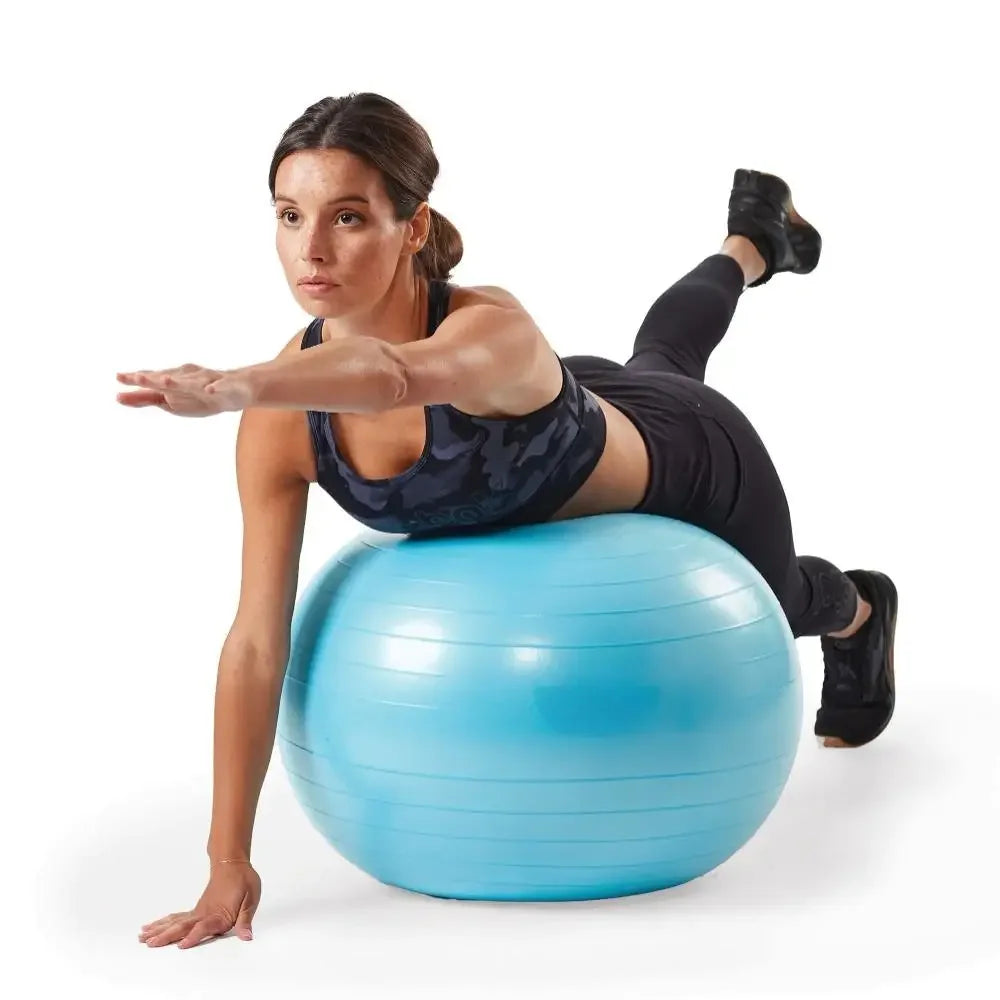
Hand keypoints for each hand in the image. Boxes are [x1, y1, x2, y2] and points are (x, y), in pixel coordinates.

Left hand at [116, 363, 256, 416]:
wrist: (240, 388)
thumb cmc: (202, 395)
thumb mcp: (171, 400)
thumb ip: (145, 398)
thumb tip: (117, 397)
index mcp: (176, 382)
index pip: (154, 380)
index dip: (138, 379)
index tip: (118, 377)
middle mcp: (189, 378)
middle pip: (169, 378)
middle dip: (154, 379)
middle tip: (137, 378)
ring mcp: (209, 381)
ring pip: (192, 381)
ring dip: (180, 381)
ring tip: (166, 382)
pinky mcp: (228, 386)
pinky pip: (221, 386)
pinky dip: (215, 387)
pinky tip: (210, 390)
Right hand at [138, 862, 260, 948]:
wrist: (233, 864)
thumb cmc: (243, 881)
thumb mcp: (251, 900)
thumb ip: (245, 920)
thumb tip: (246, 937)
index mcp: (219, 914)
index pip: (205, 927)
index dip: (194, 936)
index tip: (181, 945)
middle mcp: (204, 913)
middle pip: (183, 926)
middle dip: (167, 936)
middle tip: (151, 943)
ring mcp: (198, 911)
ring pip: (175, 921)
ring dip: (159, 929)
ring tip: (142, 937)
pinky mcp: (195, 910)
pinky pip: (176, 917)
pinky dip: (163, 922)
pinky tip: (151, 927)